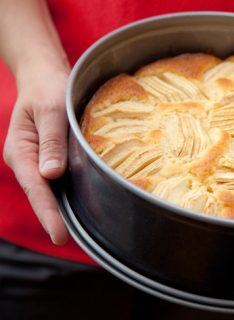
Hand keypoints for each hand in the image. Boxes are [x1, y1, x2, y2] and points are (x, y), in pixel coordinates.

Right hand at [3, 62, 69, 244]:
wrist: (43, 77)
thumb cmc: (48, 90)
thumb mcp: (51, 112)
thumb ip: (52, 142)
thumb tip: (51, 175)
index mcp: (20, 150)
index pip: (36, 187)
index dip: (48, 212)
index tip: (59, 235)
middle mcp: (26, 160)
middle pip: (40, 193)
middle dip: (53, 217)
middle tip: (68, 241)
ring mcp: (35, 161)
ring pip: (47, 189)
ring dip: (59, 208)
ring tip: (75, 231)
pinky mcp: (46, 158)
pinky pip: (54, 180)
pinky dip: (63, 193)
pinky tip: (77, 205)